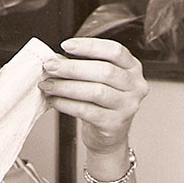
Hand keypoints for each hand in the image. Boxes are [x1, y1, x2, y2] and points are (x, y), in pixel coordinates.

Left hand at [40, 36, 148, 153]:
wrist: (108, 136)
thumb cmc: (102, 103)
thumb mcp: (98, 80)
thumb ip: (82, 67)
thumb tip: (56, 59)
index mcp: (132, 68)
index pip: (115, 50)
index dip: (90, 46)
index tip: (66, 45)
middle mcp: (135, 86)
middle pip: (104, 71)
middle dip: (72, 68)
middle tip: (50, 66)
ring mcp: (127, 106)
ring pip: (96, 91)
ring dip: (66, 86)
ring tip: (48, 85)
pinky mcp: (114, 124)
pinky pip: (87, 111)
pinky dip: (66, 104)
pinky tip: (54, 100)